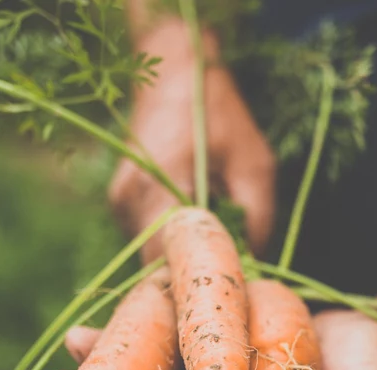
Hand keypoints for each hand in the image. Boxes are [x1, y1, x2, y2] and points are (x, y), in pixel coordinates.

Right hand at [108, 19, 274, 260]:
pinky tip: (199, 223)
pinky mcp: (121, 201)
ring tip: (218, 245)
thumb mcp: (255, 164)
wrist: (175, 70)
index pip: (169, 262)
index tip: (230, 293)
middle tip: (229, 279)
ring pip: (152, 255)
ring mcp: (120, 201)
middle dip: (192, 278)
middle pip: (157, 266)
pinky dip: (174, 240)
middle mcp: (129, 198)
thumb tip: (254, 268)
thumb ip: (257, 219)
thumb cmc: (221, 113)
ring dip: (184, 258)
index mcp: (159, 186)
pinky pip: (149, 237)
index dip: (199, 284)